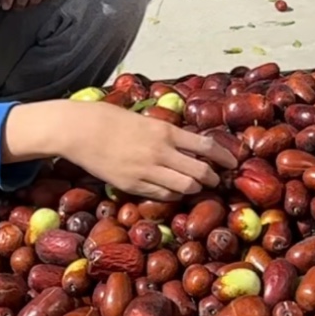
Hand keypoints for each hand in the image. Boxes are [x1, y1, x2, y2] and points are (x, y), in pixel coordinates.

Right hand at [63, 104, 237, 200]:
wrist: (81, 130)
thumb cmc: (112, 120)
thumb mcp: (146, 120)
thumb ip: (168, 133)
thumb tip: (189, 144)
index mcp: (165, 131)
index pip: (206, 147)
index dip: (224, 157)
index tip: (233, 162)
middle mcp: (160, 152)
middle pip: (200, 172)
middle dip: (213, 178)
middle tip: (217, 180)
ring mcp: (146, 170)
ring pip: (185, 187)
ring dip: (194, 188)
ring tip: (196, 187)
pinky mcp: (133, 185)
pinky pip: (163, 195)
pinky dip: (174, 194)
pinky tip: (174, 190)